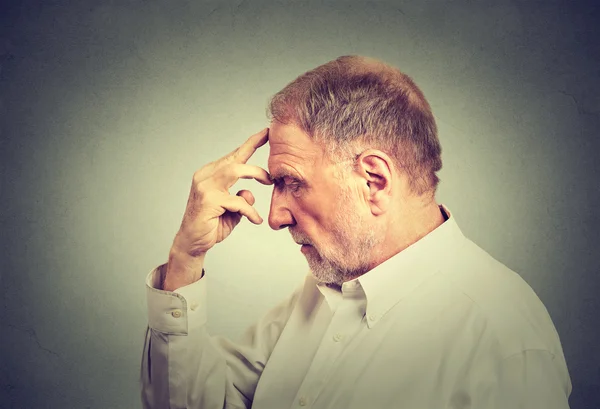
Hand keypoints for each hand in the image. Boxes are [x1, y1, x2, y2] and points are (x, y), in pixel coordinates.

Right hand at [163, 128, 271, 289]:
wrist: (192, 243)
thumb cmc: (212, 225)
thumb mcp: (232, 210)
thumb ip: (242, 199)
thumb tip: (249, 193)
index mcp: (210, 174)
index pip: (233, 155)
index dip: (251, 143)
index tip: (267, 133)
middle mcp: (205, 176)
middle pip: (235, 160)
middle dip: (257, 164)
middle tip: (271, 177)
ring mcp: (205, 187)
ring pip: (235, 170)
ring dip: (255, 175)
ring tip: (268, 184)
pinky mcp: (209, 200)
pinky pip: (238, 200)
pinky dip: (250, 210)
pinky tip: (255, 219)